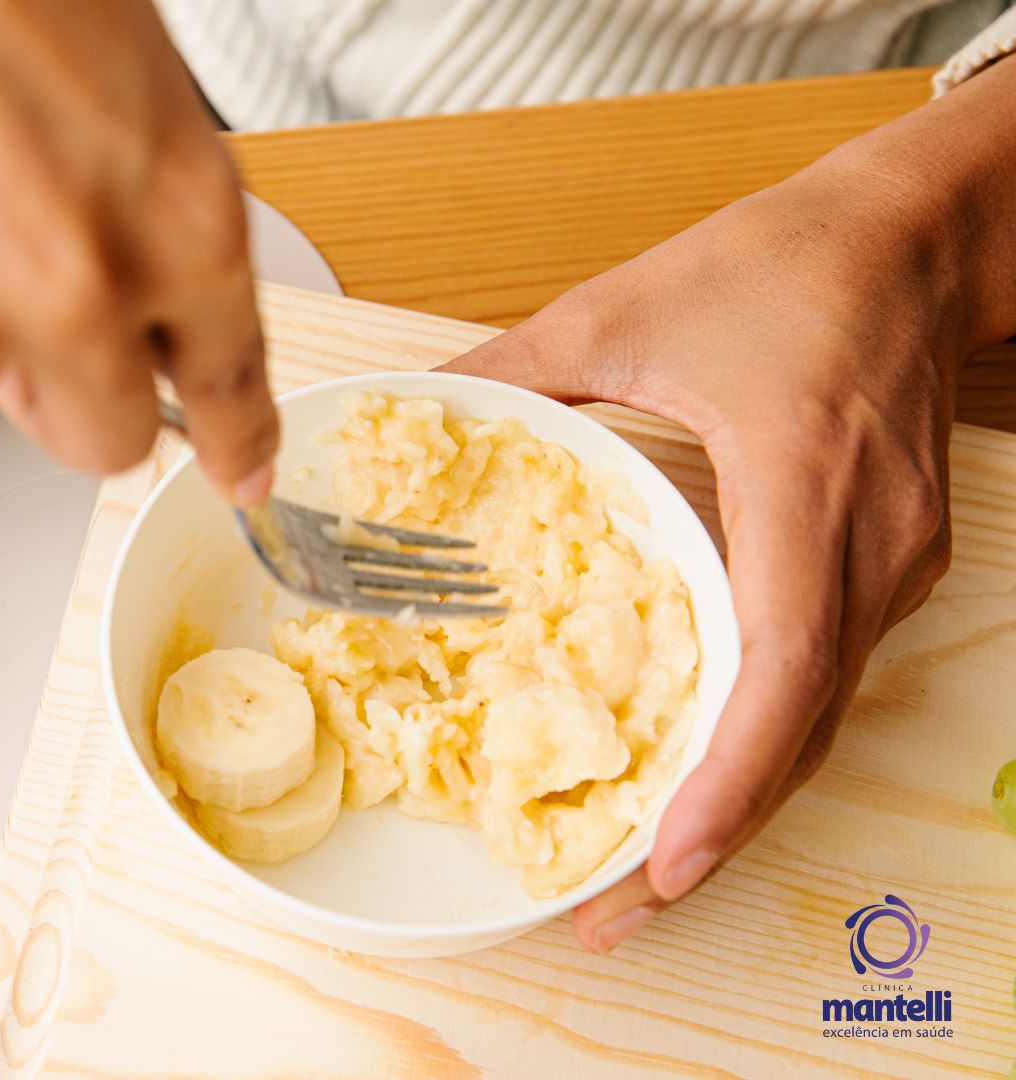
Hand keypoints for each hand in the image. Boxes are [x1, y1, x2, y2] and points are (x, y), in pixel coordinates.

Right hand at [0, 0, 277, 501]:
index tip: (238, 473)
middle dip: (69, 387)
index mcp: (179, 218)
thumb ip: (142, 212)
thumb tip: (121, 306)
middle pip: (100, 437)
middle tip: (19, 302)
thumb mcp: (124, 71)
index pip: (231, 382)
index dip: (235, 437)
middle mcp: (75, 295)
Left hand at [441, 68, 1015, 951]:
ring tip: (640, 875)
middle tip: (612, 916)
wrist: (920, 233)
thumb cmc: (787, 263)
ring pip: (817, 718)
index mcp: (800, 484)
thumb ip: (514, 369)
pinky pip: (826, 678)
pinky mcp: (891, 564)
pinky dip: (763, 743)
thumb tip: (412, 410)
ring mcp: (895, 563)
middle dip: (713, 838)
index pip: (781, 663)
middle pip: (799, 729)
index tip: (666, 863)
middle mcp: (866, 546)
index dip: (727, 779)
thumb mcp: (626, 306)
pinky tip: (694, 778)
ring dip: (739, 804)